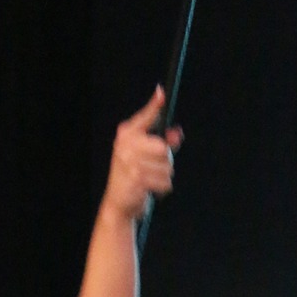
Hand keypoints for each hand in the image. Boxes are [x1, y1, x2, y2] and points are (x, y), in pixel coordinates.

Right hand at [101, 88, 180, 223]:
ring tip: (149, 181)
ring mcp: (130, 162)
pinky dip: (162, 189)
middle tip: (152, 169)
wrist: (118, 204)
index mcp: (127, 134)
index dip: (155, 105)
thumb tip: (177, 134)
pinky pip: (165, 182)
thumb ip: (163, 143)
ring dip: (163, 178)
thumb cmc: (134, 177)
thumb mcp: (147, 157)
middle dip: (166, 161)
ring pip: (167, 167)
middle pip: (164, 148)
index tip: (162, 91)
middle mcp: (126, 145)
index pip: (146, 116)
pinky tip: (149, 190)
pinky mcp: (136, 179)